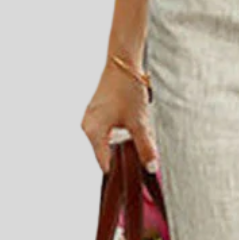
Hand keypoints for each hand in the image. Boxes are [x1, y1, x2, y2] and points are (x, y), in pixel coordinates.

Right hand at [80, 56, 159, 174]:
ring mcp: (91, 120)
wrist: (123, 62)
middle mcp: (87, 127)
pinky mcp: (97, 113)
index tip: (133, 177)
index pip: (104, 164)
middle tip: (141, 156)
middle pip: (106, 154)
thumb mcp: (139, 122)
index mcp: (93, 132)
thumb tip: (150, 168)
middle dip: (123, 157)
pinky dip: (120, 135)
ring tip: (137, 138)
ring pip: (108, 143)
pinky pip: (107, 132)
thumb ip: (145, 147)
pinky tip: (132, 130)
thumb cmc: (127, 89)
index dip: (120, 171)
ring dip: (122, 145)